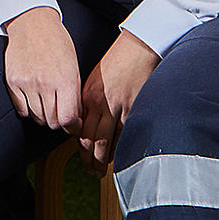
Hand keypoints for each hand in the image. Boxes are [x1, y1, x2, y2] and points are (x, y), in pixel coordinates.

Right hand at [2, 6, 80, 130]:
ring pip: (37, 117)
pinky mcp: (12, 81)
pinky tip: (34, 99)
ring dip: (43, 116)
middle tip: (60, 113)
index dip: (72, 125)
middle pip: (52, 121)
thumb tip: (75, 119)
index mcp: (65, 79)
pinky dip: (28, 109)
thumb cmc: (56, 42)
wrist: (31, 22)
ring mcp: (26, 83)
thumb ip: (74, 94)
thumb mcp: (73, 66)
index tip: (73, 123)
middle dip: (58, 121)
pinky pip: (21, 110)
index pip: (68, 119)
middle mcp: (45, 83)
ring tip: (47, 104)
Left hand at [78, 31, 160, 168]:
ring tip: (102, 171)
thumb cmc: (117, 62)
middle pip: (92, 140)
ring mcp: (119, 107)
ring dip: (104, 160)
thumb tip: (84, 124)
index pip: (80, 130)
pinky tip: (120, 157)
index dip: (80, 149)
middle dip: (90, 160)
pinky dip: (122, 149)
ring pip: (108, 142)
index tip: (82, 159)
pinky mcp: (136, 108)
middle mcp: (101, 104)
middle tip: (90, 172)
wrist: (138, 47)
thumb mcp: (95, 81)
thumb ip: (89, 103)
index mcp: (88, 96)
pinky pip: (127, 135)